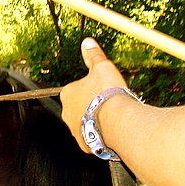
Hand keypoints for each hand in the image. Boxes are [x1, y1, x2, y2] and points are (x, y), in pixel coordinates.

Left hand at [60, 38, 127, 152]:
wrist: (118, 121)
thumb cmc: (109, 94)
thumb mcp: (102, 67)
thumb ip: (94, 56)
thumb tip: (87, 42)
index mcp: (67, 94)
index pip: (76, 89)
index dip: (91, 88)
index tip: (103, 90)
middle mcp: (67, 113)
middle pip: (80, 106)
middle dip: (92, 105)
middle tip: (109, 103)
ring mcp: (75, 129)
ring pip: (85, 122)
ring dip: (96, 120)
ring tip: (112, 117)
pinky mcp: (85, 143)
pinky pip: (92, 138)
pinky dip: (100, 134)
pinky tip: (111, 130)